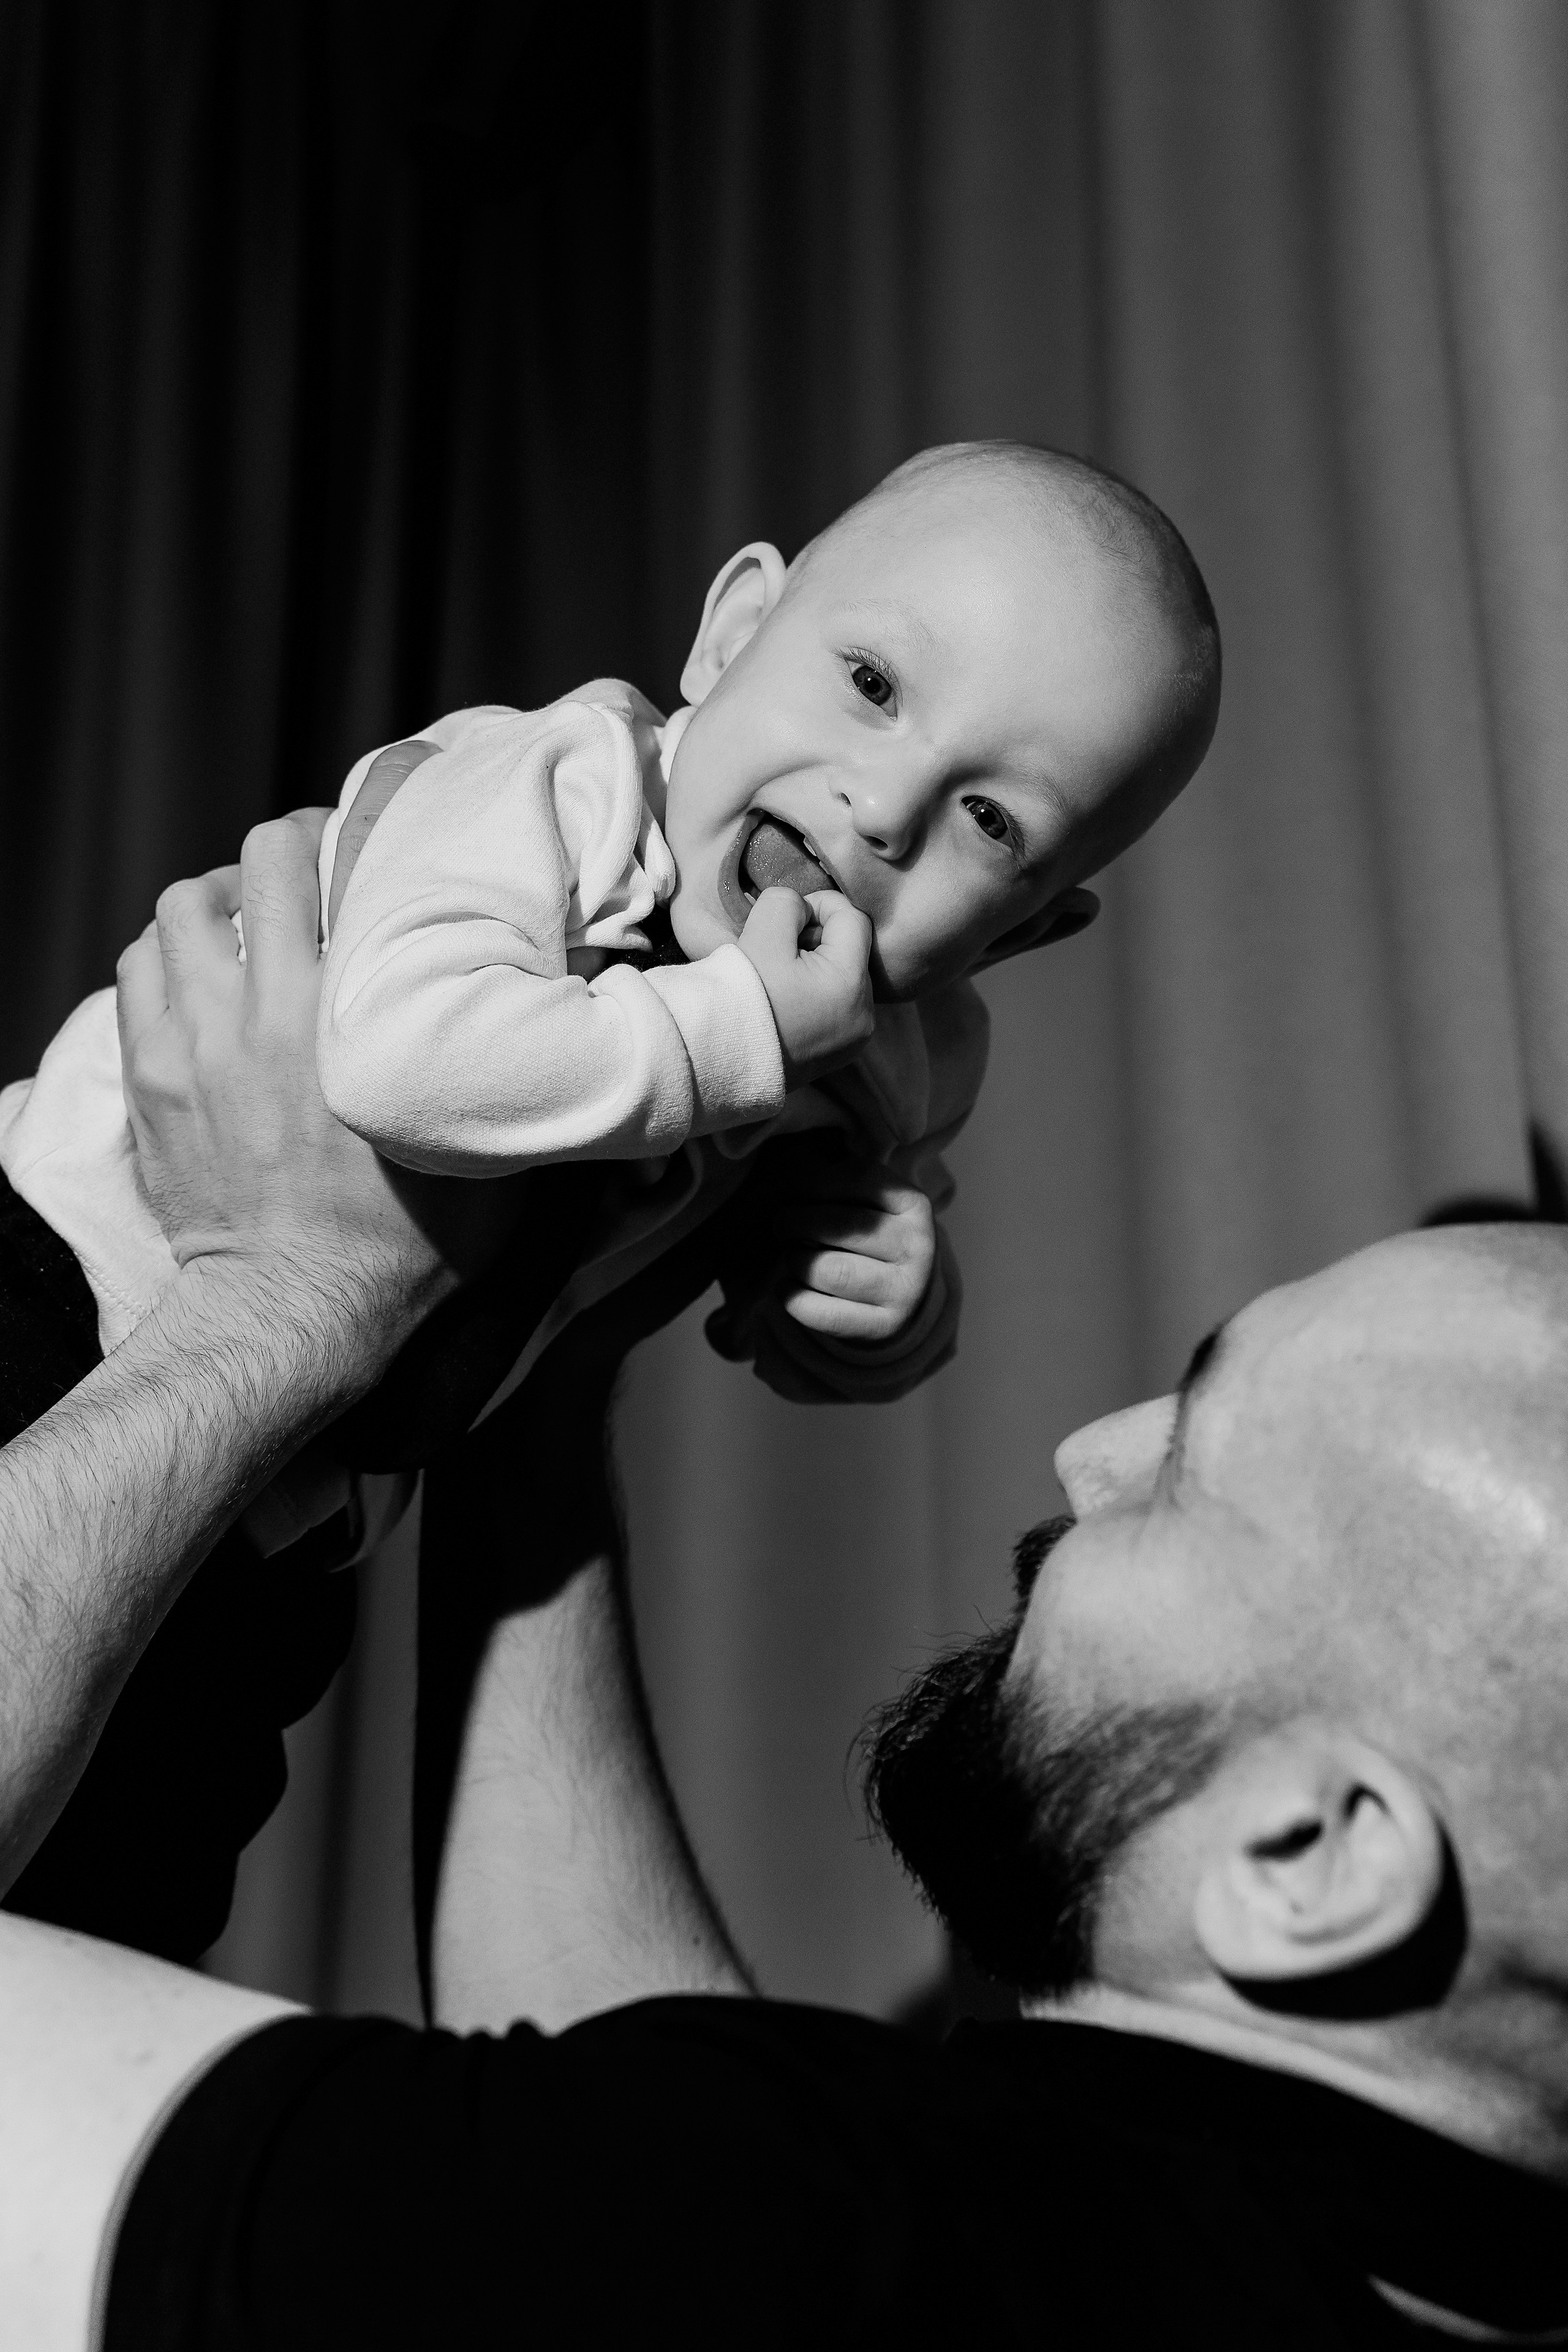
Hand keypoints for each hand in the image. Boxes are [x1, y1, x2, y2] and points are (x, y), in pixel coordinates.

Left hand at [116, 810, 517, 1407]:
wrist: (295, 1314)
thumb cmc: (401, 1246)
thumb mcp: (490, 1159)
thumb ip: (520, 1077)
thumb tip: (585, 1015)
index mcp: (341, 1013)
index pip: (321, 864)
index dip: (341, 834)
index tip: (365, 841)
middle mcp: (257, 1010)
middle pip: (248, 865)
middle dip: (280, 854)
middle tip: (309, 873)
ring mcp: (189, 1043)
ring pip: (178, 912)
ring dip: (215, 903)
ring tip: (249, 923)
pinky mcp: (147, 1080)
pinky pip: (137, 973)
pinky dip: (167, 957)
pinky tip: (202, 978)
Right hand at [736, 886, 874, 1088]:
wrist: (716, 1060)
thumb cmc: (740, 995)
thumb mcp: (761, 932)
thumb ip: (788, 903)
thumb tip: (805, 911)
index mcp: (851, 984)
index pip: (853, 918)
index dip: (820, 906)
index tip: (786, 920)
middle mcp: (865, 1015)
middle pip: (852, 951)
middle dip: (819, 940)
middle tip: (778, 951)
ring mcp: (855, 1039)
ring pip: (846, 979)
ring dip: (818, 967)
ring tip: (780, 979)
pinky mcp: (841, 1054)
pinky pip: (840, 1008)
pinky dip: (818, 995)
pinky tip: (787, 1002)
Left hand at [775, 1160, 936, 1343]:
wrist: (901, 1296)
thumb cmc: (870, 1237)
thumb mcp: (868, 1200)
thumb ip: (837, 1180)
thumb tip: (784, 1172)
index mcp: (914, 1204)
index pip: (857, 1178)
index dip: (813, 1181)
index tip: (792, 1189)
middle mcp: (918, 1247)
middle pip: (839, 1225)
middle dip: (795, 1221)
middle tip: (782, 1225)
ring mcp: (905, 1291)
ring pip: (828, 1270)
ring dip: (795, 1260)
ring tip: (793, 1257)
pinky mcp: (883, 1327)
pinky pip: (819, 1311)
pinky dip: (791, 1296)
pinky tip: (787, 1286)